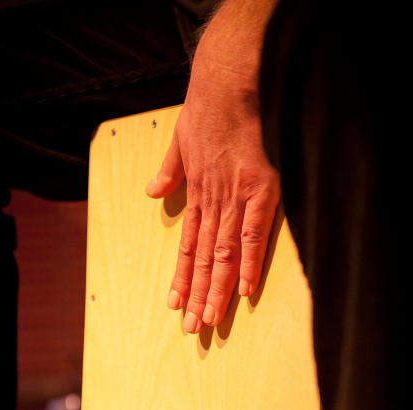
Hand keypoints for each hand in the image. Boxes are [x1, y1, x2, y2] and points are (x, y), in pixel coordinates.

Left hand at [146, 0, 279, 333]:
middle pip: (202, 259)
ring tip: (211, 320)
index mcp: (198, 194)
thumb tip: (153, 192)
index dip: (181, 277)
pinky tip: (243, 291)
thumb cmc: (209, 104)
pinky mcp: (259, 190)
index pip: (187, 245)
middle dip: (196, 295)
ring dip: (216, 290)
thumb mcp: (179, 137)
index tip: (175, 303)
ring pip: (222, 255)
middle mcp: (213, 203)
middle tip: (192, 328)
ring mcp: (236, 199)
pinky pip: (253, 234)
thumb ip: (168, 169)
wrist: (229, 78)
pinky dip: (248, 263)